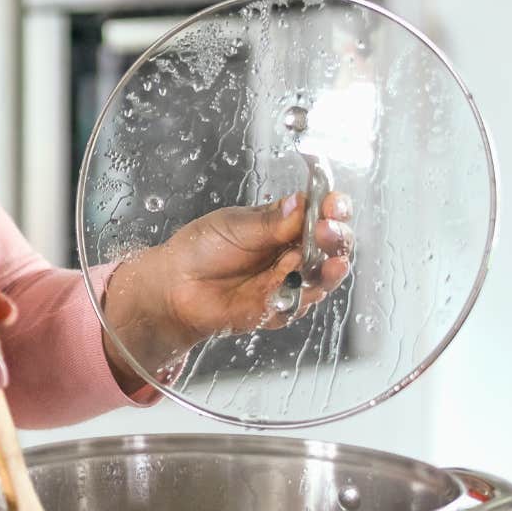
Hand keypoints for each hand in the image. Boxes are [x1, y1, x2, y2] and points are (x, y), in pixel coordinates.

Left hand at [104, 191, 353, 366]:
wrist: (175, 285)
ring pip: (323, 278)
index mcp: (286, 223)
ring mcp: (290, 281)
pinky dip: (299, 294)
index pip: (321, 212)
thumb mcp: (235, 226)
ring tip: (330, 262)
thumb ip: (271, 221)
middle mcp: (295, 251)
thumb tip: (301, 202)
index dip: (333, 208)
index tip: (333, 205)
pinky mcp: (280, 308)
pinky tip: (292, 283)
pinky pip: (299, 304)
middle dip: (336, 238)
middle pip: (332, 246)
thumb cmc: (202, 249)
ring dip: (328, 270)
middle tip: (327, 230)